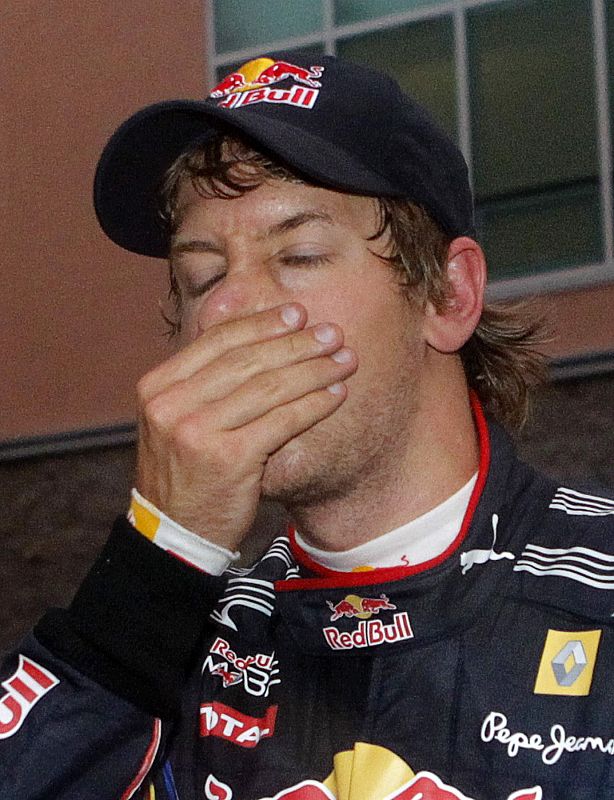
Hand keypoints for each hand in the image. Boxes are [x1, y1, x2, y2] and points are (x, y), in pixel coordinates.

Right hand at [135, 304, 356, 549]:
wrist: (173, 534)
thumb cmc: (186, 473)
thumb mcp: (176, 420)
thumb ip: (204, 382)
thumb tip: (257, 336)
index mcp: (157, 387)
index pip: (217, 341)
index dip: (262, 324)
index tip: (297, 315)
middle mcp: (172, 405)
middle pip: (247, 360)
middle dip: (296, 344)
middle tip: (332, 333)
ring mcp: (197, 431)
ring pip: (269, 387)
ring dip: (314, 371)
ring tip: (343, 360)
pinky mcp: (228, 458)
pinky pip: (282, 421)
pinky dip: (314, 405)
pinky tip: (336, 395)